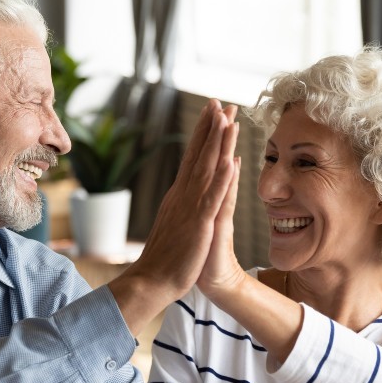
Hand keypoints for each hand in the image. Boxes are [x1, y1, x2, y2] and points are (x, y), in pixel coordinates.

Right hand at [109, 100, 239, 334]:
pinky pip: (212, 197)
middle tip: (220, 102)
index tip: (212, 112)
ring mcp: (190, 208)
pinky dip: (221, 178)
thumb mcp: (175, 224)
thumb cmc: (165, 258)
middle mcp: (183, 195)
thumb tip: (184, 192)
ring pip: (206, 169)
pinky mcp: (199, 223)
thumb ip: (181, 206)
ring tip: (228, 119)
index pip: (192, 157)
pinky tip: (229, 161)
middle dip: (211, 127)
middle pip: (199, 155)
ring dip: (217, 143)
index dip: (203, 134)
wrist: (152, 281)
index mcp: (179, 195)